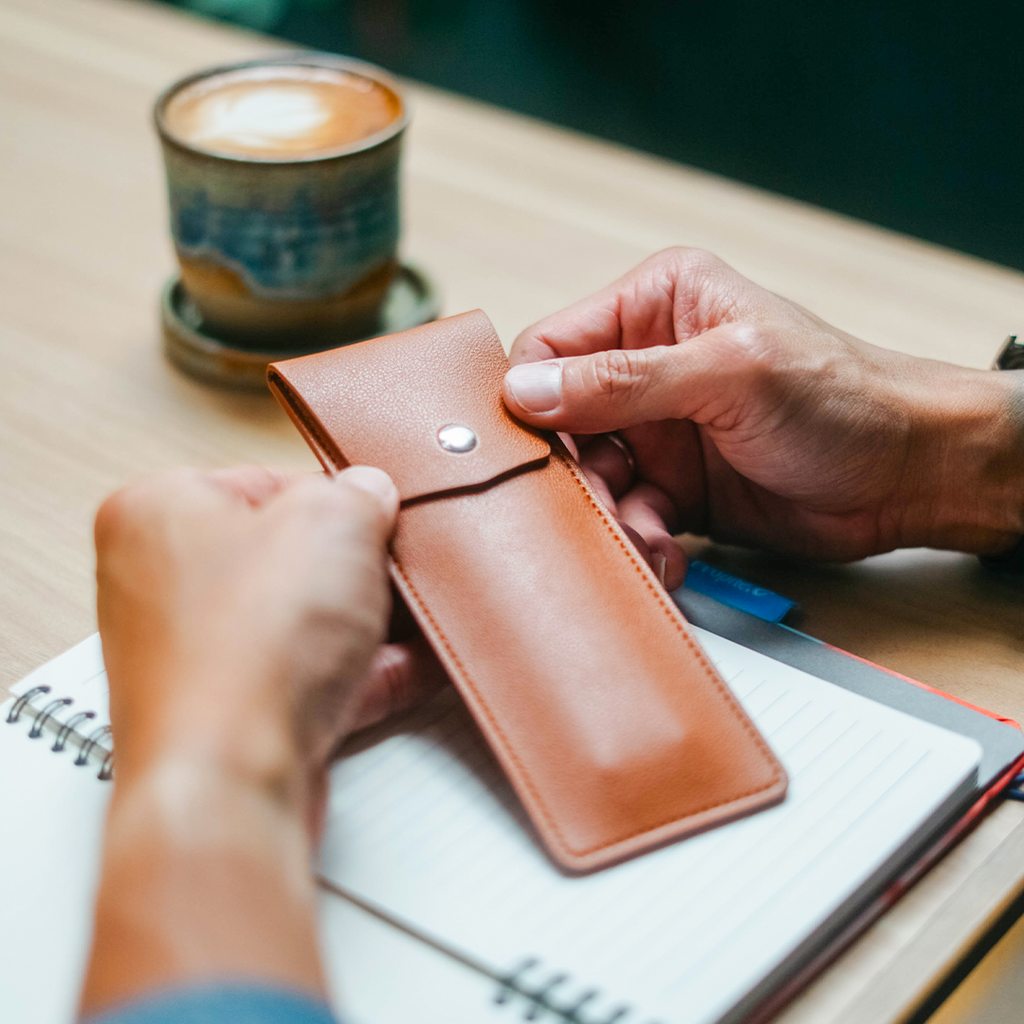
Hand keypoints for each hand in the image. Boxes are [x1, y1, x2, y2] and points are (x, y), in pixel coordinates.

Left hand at [95, 465, 441, 801]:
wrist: (229, 780)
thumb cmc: (246, 650)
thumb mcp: (334, 519)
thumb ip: (361, 490)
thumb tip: (371, 496)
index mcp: (159, 511)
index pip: (269, 480)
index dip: (338, 496)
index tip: (377, 511)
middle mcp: (163, 583)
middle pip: (290, 557)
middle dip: (357, 567)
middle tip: (395, 568)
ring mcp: (195, 654)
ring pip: (303, 622)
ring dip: (366, 623)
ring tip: (412, 619)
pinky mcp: (230, 715)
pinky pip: (309, 678)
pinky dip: (360, 673)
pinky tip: (407, 667)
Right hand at [504, 247, 1023, 586]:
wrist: (911, 475)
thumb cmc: (845, 398)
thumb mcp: (731, 374)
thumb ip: (624, 381)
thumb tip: (527, 389)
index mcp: (657, 306)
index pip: (553, 347)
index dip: (530, 398)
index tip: (534, 447)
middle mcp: (649, 366)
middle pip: (562, 422)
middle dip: (575, 471)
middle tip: (598, 503)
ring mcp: (660, 430)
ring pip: (591, 478)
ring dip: (611, 515)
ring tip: (648, 539)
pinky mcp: (676, 487)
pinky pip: (630, 516)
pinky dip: (640, 540)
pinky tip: (667, 555)